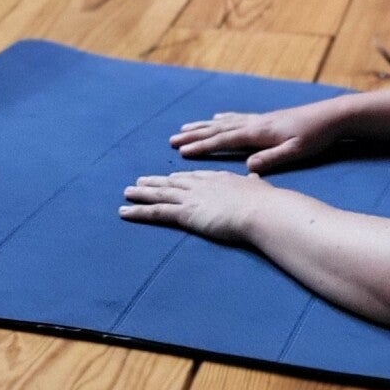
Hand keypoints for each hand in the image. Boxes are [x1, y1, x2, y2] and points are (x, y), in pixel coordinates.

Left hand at [120, 168, 271, 240]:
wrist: (259, 209)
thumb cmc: (264, 202)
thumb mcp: (259, 187)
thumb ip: (253, 183)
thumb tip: (255, 177)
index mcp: (220, 178)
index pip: (195, 177)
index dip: (180, 178)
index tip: (170, 177)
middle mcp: (202, 184)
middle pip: (173, 182)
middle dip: (156, 182)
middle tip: (141, 181)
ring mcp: (192, 198)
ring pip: (161, 194)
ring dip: (142, 194)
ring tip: (127, 193)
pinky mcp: (185, 213)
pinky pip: (156, 212)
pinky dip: (139, 211)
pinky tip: (124, 211)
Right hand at [170, 102, 341, 172]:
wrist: (333, 116)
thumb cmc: (316, 136)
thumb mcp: (295, 152)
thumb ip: (271, 159)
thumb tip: (247, 167)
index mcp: (259, 133)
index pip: (224, 140)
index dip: (202, 146)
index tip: (181, 151)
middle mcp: (255, 123)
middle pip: (219, 129)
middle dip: (195, 135)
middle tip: (172, 139)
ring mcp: (261, 119)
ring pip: (225, 122)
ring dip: (204, 126)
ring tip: (186, 127)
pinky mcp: (268, 119)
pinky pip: (237, 118)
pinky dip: (223, 118)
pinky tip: (218, 117)